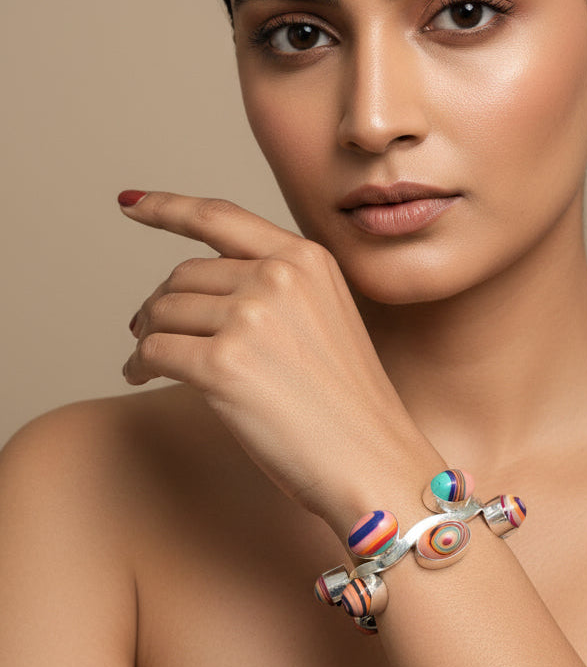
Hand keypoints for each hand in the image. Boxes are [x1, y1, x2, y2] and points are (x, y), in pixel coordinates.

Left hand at [119, 191, 440, 533]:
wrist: (373, 462)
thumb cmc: (350, 407)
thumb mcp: (325, 321)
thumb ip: (273, 290)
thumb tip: (189, 293)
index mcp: (307, 260)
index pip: (220, 218)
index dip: (167, 208)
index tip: (131, 205)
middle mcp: (279, 277)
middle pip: (183, 274)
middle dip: (161, 305)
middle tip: (150, 332)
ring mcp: (252, 317)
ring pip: (163, 311)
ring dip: (148, 336)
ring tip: (150, 361)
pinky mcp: (224, 364)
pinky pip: (153, 351)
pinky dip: (139, 365)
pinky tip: (141, 377)